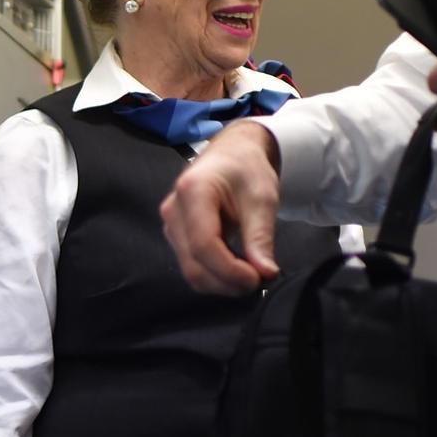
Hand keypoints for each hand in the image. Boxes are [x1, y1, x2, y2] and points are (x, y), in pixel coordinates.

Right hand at [160, 120, 281, 294]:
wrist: (233, 154)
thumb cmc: (246, 168)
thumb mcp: (262, 198)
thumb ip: (261, 237)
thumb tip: (265, 273)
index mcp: (193, 191)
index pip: (204, 245)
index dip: (230, 270)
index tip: (256, 279)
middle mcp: (173, 209)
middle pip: (194, 264)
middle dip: (227, 281)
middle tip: (259, 280)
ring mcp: (171, 223)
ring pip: (191, 270)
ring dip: (222, 282)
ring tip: (251, 274)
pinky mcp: (175, 234)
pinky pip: (192, 265)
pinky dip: (215, 275)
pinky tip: (236, 268)